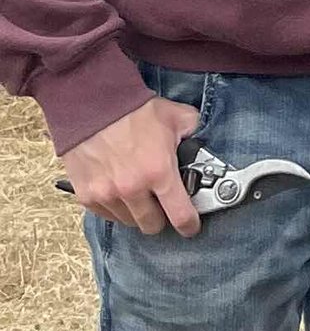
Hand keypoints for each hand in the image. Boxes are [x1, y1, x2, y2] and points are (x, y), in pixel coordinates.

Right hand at [60, 96, 202, 235]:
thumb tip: (202, 144)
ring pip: (128, 221)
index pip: (180, 216)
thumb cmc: (134, 110)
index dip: (189, 225)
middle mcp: (132, 189)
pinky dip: (115, 208)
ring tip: (139, 194)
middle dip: (161, 218)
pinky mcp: (86, 195)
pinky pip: (106, 215)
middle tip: (162, 204)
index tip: (191, 226)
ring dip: (136, 212)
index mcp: (159, 172)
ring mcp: (107, 194)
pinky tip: (119, 191)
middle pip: (152, 225)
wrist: (92, 104)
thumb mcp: (177, 116)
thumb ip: (194, 133)